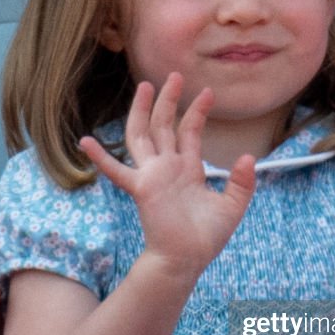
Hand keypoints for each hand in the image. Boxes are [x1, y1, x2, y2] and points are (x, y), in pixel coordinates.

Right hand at [80, 74, 255, 275]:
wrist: (187, 259)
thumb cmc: (206, 237)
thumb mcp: (232, 206)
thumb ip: (242, 182)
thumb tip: (249, 156)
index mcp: (188, 170)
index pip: (190, 132)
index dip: (197, 112)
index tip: (207, 92)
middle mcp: (167, 168)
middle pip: (164, 125)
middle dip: (168, 100)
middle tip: (174, 75)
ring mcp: (152, 175)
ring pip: (143, 136)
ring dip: (142, 111)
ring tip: (144, 86)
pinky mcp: (142, 188)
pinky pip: (117, 171)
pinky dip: (100, 157)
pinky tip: (85, 141)